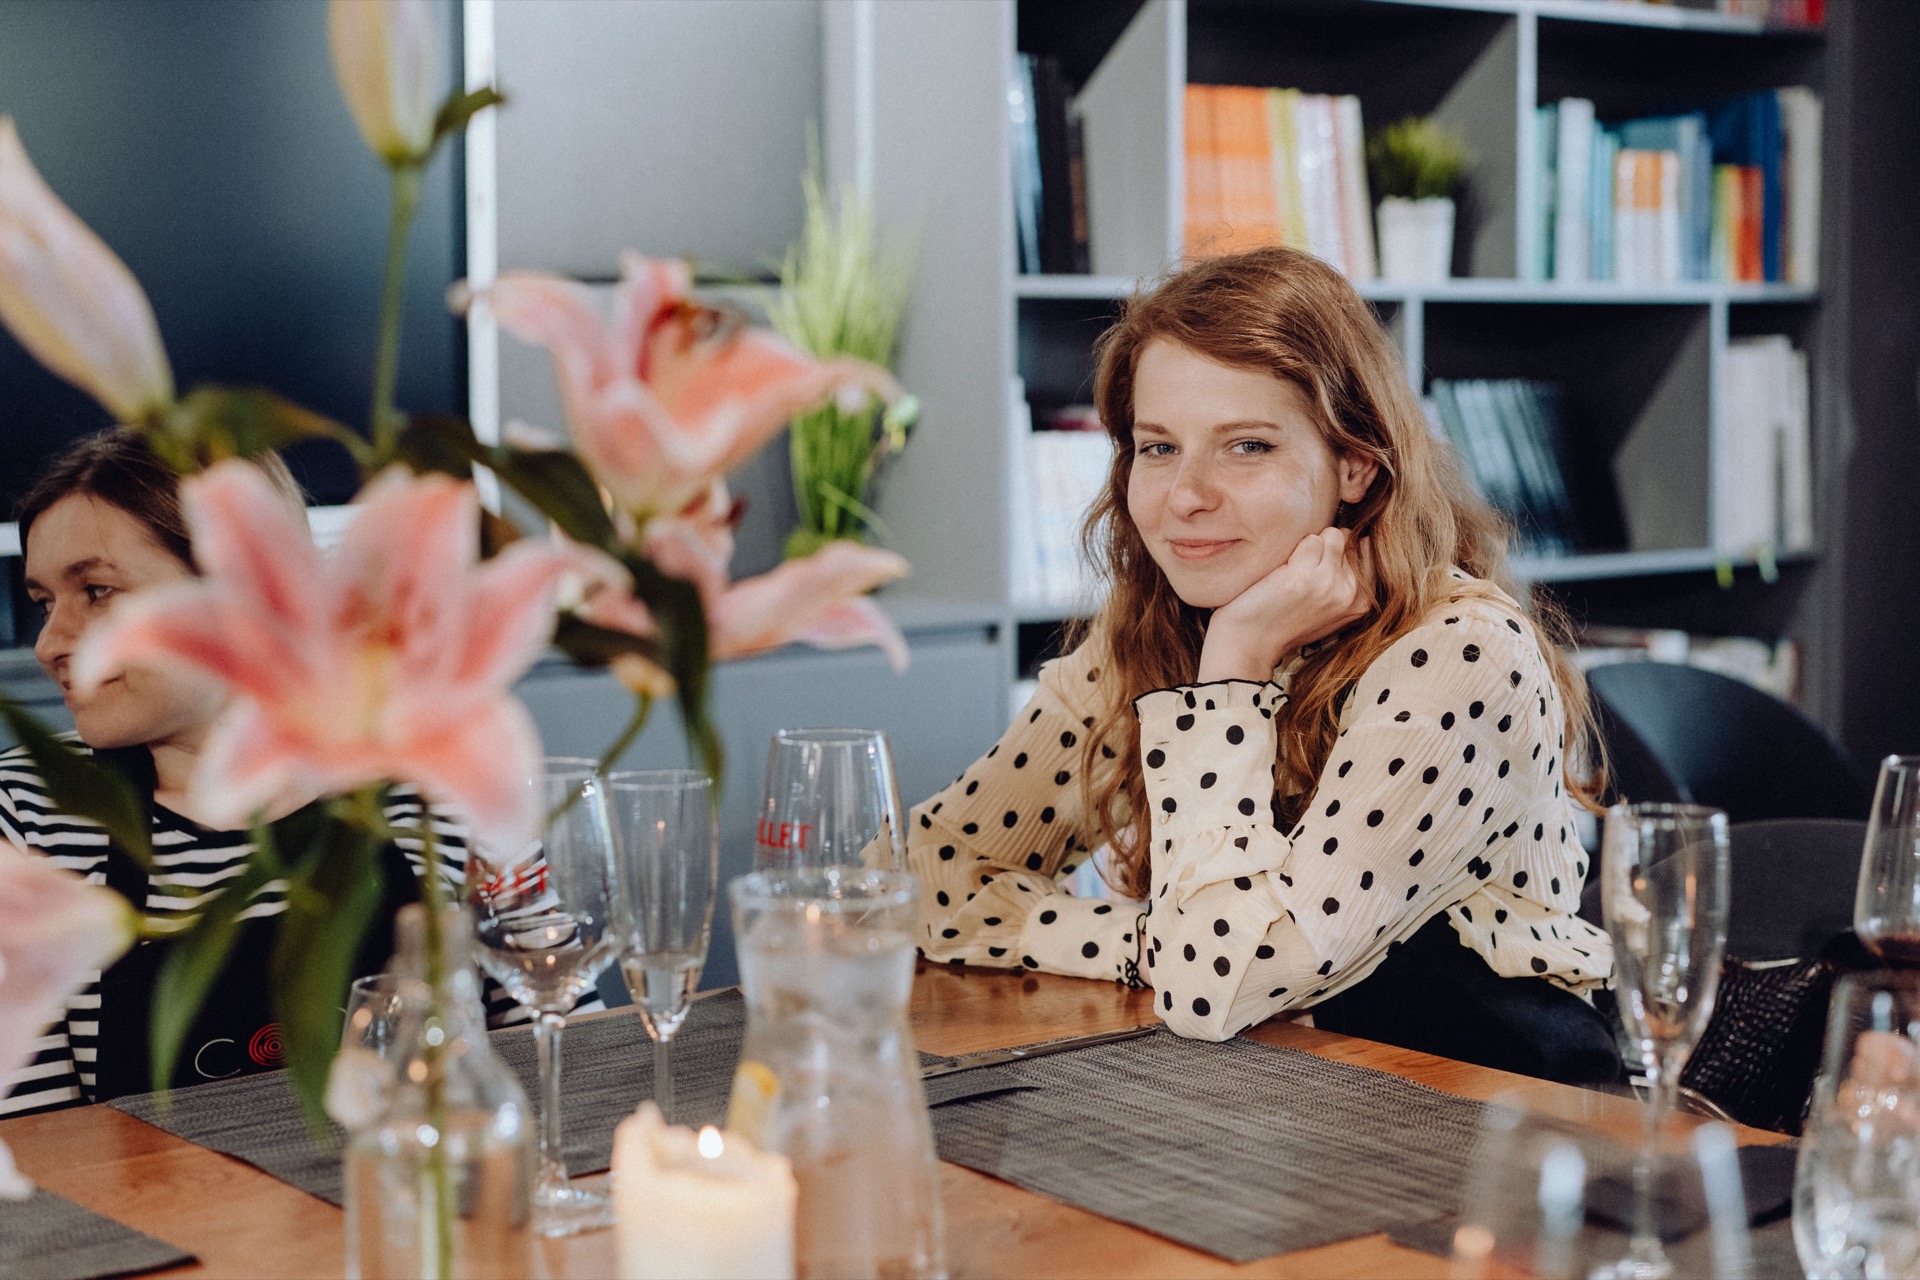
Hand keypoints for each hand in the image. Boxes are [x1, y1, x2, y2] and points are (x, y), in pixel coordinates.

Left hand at [1197, 529, 1372, 682]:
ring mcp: (1329, 584)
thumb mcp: (1329, 608)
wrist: (1251, 641)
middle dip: (1327, 546)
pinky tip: (1283, 571)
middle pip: (1349, 540)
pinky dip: (1294, 548)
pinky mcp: (1304, 577)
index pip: (1370, 551)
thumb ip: (1347, 580)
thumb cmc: (1286, 621)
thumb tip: (1358, 539)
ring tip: (1295, 569)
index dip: (1345, 548)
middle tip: (1305, 570)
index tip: (1325, 561)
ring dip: (1310, 545)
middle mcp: (1351, 593)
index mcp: (1361, 602)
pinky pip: (1309, 539)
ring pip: (1331, 535)